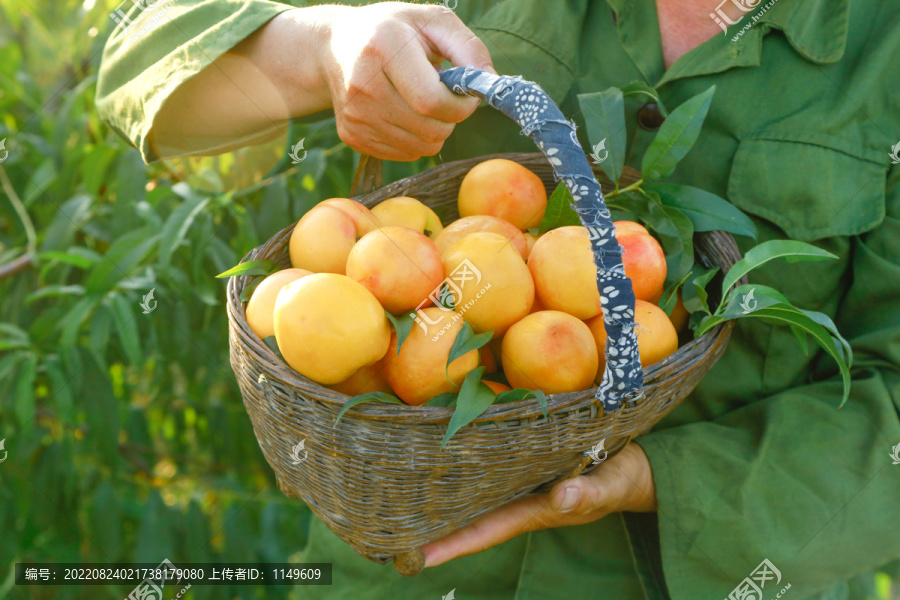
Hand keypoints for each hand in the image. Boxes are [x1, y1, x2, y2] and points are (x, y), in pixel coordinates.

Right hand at [317, 2, 493, 160]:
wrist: (334, 47)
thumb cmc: (392, 30)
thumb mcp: (431, 21)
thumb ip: (467, 46)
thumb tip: (490, 81)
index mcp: (383, 47)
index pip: (432, 101)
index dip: (460, 106)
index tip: (465, 95)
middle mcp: (363, 85)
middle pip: (429, 129)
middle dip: (450, 120)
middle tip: (445, 99)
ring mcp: (355, 115)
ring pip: (420, 148)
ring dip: (435, 131)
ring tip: (423, 104)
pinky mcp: (352, 136)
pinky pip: (403, 155)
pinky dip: (415, 140)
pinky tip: (404, 114)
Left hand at [421, 442, 656, 567]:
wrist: (637, 467)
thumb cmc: (624, 478)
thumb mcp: (612, 484)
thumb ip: (589, 494)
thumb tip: (561, 499)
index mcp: (537, 509)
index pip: (486, 530)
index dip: (452, 544)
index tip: (414, 556)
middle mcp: (521, 498)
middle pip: (470, 515)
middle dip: (432, 523)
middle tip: (386, 524)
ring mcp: (521, 481)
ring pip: (474, 493)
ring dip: (442, 496)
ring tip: (398, 494)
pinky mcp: (525, 461)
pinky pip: (488, 469)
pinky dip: (463, 467)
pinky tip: (440, 456)